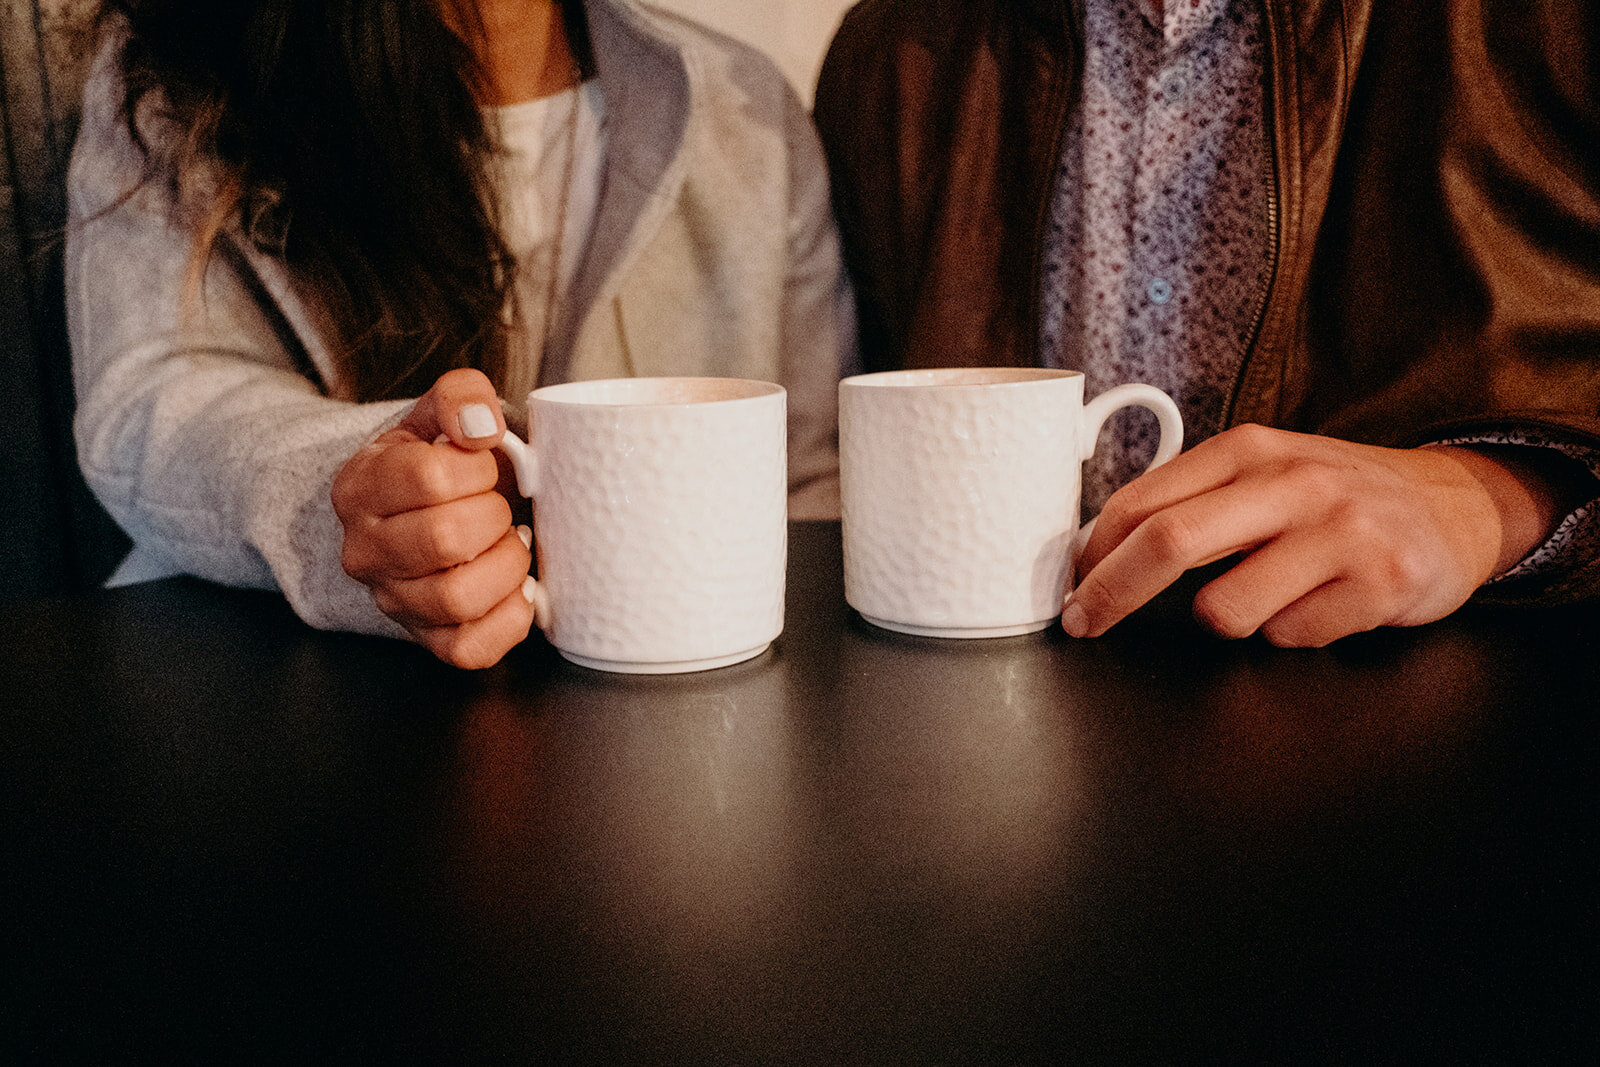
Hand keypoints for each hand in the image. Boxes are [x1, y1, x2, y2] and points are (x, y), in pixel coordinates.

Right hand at [333, 368, 534, 667]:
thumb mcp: (440, 415)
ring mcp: (393, 601)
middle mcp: (365, 552)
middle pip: (445, 539)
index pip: (430, 478)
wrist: (422, 515)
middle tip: (499, 506)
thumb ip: (461, 397)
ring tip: (509, 542)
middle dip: (494, 516)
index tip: (484, 466)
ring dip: (507, 565)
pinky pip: (472, 648)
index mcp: (360, 488)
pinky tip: (517, 587)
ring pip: (459, 598)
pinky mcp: (429, 640)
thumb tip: (482, 426)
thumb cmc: (438, 466)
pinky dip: (511, 618)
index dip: (477, 468)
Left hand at [1062, 424, 1561, 646]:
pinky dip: (1291, 634)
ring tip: (1266, 596)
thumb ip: (1193, 501)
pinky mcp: (1380, 582)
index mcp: (1249, 450)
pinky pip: (1290, 637)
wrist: (1454, 504)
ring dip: (1225, 621)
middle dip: (1110, 594)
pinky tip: (1321, 604)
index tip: (1071, 589)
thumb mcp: (1264, 474)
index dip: (1093, 555)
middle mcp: (1292, 482)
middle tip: (1084, 623)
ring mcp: (1340, 531)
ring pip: (1225, 610)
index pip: (1144, 502)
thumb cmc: (1337, 497)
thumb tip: (1101, 550)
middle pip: (1168, 543)